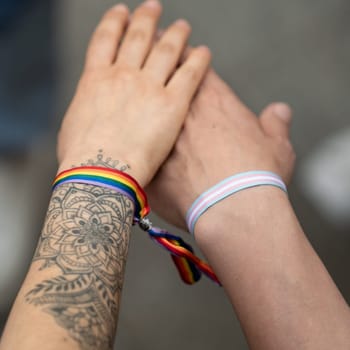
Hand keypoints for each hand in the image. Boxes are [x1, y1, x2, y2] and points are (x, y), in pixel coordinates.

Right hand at [57, 0, 210, 186]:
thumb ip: (86, 112)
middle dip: (146, 19)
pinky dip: (198, 60)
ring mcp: (148, 87)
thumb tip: (91, 113)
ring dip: (175, 34)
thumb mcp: (73, 127)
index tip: (122, 12)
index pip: (105, 40)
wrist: (101, 174)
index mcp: (95, 80)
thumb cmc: (81, 160)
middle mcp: (122, 75)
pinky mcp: (173, 103)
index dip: (114, 23)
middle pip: (138, 38)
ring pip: (166, 50)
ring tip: (182, 26)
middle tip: (153, 8)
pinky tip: (204, 52)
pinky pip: (190, 73)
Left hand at [146, 70, 295, 228]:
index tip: (177, 63)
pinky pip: (133, 151)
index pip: (190, 62)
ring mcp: (160, 138)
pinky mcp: (149, 165)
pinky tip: (132, 156)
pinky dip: (132, 150)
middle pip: (157, 79)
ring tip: (134, 113)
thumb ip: (275, 124)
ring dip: (136, 109)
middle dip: (152, 76)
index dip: (182, 60)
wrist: (234, 209)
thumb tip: (280, 111)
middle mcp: (181, 111)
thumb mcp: (276, 145)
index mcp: (212, 99)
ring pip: (137, 111)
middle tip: (147, 78)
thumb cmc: (258, 176)